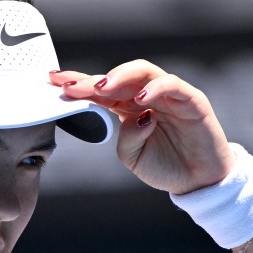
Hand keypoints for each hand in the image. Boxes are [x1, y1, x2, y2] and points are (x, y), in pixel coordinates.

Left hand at [52, 59, 234, 194]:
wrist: (198, 182)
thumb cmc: (166, 166)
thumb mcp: (133, 158)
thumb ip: (125, 138)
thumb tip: (134, 116)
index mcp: (129, 109)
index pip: (101, 90)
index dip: (78, 84)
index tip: (53, 82)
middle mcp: (147, 96)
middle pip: (117, 77)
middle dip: (92, 79)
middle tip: (71, 85)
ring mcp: (169, 95)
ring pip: (143, 71)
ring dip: (120, 76)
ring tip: (102, 87)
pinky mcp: (191, 99)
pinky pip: (172, 85)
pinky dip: (155, 87)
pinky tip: (140, 98)